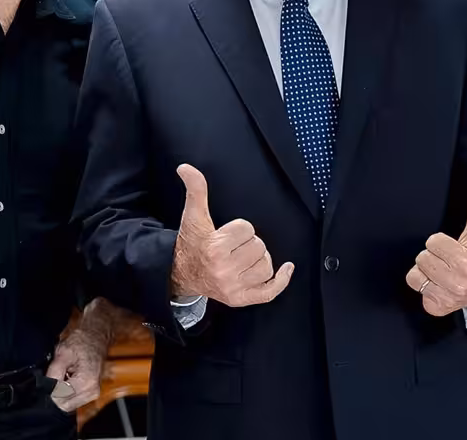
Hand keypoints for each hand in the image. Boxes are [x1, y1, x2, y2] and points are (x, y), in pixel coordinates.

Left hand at [45, 326, 108, 411]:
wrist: (95, 337)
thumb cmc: (81, 342)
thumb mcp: (63, 351)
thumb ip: (54, 371)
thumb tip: (46, 387)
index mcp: (86, 382)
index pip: (59, 398)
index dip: (49, 389)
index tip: (47, 377)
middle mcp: (91, 392)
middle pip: (63, 405)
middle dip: (54, 393)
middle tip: (53, 375)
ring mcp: (92, 394)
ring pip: (67, 405)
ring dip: (60, 393)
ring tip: (62, 375)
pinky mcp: (90, 394)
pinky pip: (72, 400)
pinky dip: (65, 392)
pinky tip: (66, 379)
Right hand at [171, 164, 293, 307]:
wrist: (180, 273)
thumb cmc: (191, 242)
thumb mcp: (193, 215)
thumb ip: (195, 190)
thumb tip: (186, 167)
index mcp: (215, 248)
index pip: (246, 229)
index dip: (239, 228)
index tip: (226, 233)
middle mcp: (225, 269)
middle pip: (259, 247)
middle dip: (249, 242)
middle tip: (233, 246)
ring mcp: (234, 287)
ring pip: (266, 266)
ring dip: (259, 258)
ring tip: (243, 256)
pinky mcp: (240, 299)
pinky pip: (270, 291)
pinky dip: (281, 280)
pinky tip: (286, 269)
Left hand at [406, 188, 466, 316]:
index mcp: (465, 264)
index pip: (431, 242)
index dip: (440, 244)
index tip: (453, 250)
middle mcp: (456, 283)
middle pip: (422, 258)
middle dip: (433, 257)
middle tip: (447, 263)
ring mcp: (446, 297)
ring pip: (414, 274)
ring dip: (425, 272)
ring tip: (442, 274)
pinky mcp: (435, 307)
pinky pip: (415, 288)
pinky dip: (423, 286)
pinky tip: (437, 286)